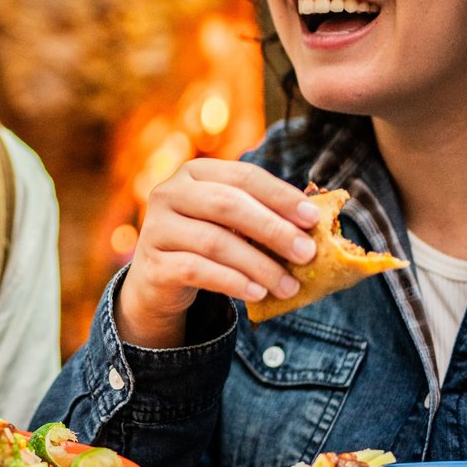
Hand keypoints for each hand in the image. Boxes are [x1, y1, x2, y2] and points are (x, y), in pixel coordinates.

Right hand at [117, 159, 321, 347]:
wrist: (158, 280)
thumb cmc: (204, 243)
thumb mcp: (230, 223)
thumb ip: (261, 216)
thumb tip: (313, 226)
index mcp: (195, 172)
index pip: (244, 176)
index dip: (280, 196)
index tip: (313, 219)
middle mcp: (169, 193)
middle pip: (228, 205)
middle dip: (273, 229)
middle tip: (307, 254)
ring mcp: (156, 228)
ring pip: (214, 242)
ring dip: (259, 265)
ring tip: (289, 285)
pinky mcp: (153, 264)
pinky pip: (197, 271)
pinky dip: (232, 283)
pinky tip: (257, 294)